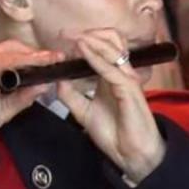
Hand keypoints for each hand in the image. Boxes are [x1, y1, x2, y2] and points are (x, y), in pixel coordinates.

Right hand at [0, 41, 64, 143]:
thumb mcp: (7, 109)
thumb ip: (24, 96)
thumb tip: (46, 84)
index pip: (17, 55)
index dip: (37, 56)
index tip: (58, 59)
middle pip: (13, 48)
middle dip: (35, 52)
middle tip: (56, 57)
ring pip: (4, 54)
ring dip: (27, 56)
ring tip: (46, 59)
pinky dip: (10, 62)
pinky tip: (26, 64)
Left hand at [56, 29, 165, 182]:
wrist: (130, 155)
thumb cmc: (114, 133)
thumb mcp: (83, 112)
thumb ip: (70, 95)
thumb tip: (58, 79)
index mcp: (112, 76)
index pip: (102, 47)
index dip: (83, 39)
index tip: (62, 38)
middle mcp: (121, 73)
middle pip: (110, 41)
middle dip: (87, 33)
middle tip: (65, 34)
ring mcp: (127, 79)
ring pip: (112, 49)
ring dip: (91, 40)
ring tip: (72, 38)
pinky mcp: (129, 89)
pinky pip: (111, 69)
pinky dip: (95, 58)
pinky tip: (82, 51)